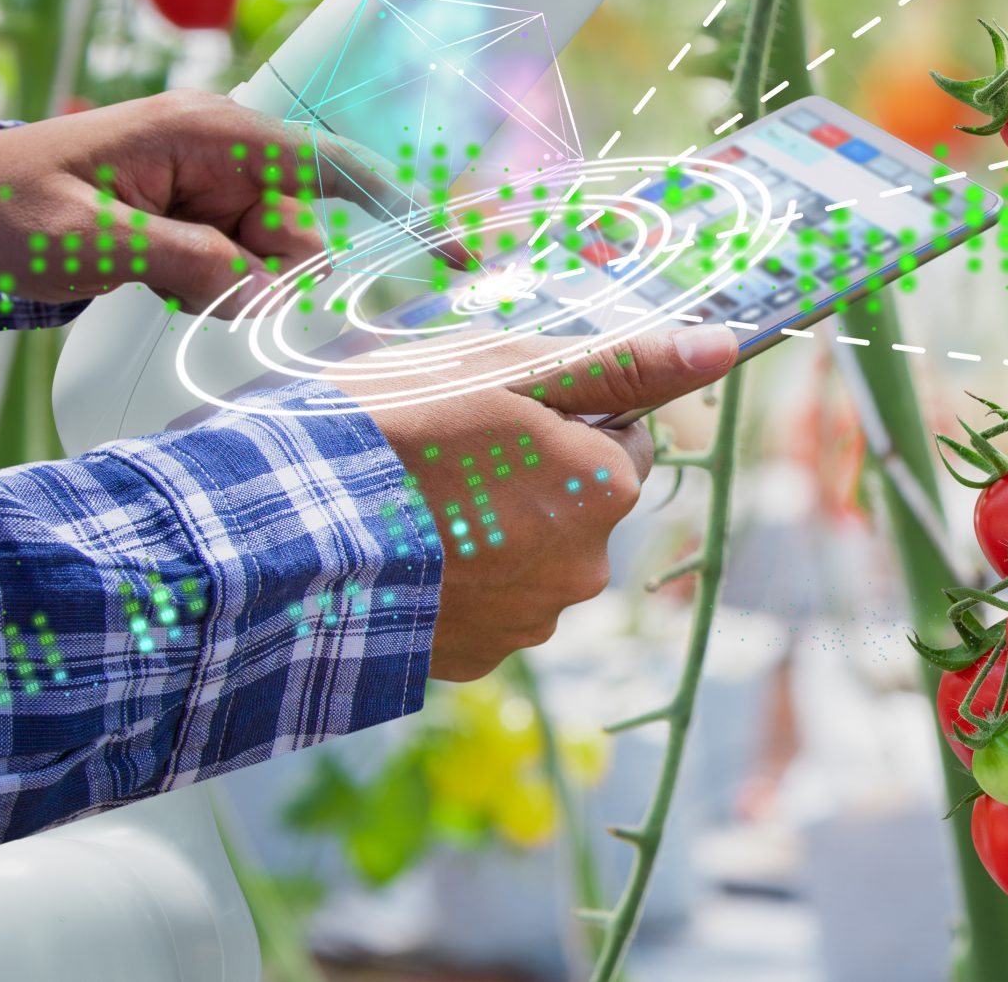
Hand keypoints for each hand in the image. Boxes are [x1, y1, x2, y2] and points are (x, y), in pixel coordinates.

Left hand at [0, 90, 426, 313]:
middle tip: (186, 289)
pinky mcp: (201, 225)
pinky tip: (152, 282)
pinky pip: (240, 273)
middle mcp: (227, 157)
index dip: (398, 204)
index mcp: (212, 134)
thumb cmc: (11, 205)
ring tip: (149, 281)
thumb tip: (262, 296)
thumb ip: (182, 262)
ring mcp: (214, 192)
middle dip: (265, 278)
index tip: (451, 251)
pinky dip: (211, 293)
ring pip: (272, 263)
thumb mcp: (87, 237)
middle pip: (300, 234)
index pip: (330, 166)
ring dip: (227, 291)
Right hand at [355, 323, 737, 681]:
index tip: (495, 413)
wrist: (283, 537)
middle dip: (528, 478)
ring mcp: (526, 624)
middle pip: (576, 502)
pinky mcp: (469, 662)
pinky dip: (452, 581)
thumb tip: (724, 345)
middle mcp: (585, 569)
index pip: (620, 439)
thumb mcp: (509, 370)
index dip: (560, 416)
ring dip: (487, 530)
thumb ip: (623, 364)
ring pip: (528, 555)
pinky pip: (481, 606)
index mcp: (606, 489)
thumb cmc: (396, 430)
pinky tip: (398, 555)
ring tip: (409, 505)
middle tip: (441, 454)